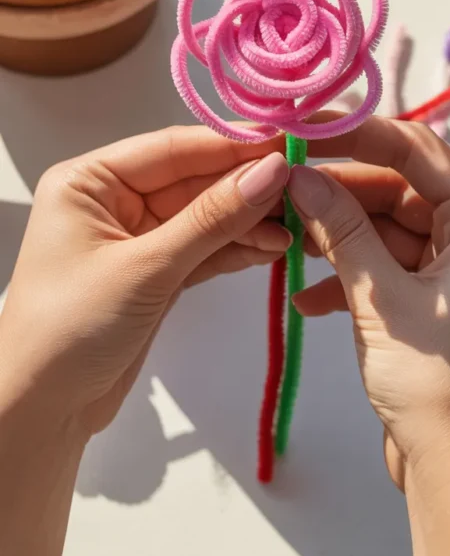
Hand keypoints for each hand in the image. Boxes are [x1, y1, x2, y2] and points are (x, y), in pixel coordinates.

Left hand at [0, 126, 294, 437]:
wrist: (41, 413)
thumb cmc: (70, 330)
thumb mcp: (146, 267)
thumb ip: (212, 219)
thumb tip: (273, 170)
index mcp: (91, 180)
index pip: (172, 147)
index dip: (232, 144)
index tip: (285, 142)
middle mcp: (112, 199)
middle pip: (194, 179)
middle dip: (246, 185)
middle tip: (301, 186)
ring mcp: (137, 237)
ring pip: (205, 215)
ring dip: (248, 221)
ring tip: (296, 226)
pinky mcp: (156, 273)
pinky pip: (205, 248)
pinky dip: (237, 248)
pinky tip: (273, 247)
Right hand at [286, 118, 449, 555]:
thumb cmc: (437, 384)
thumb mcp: (380, 298)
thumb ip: (341, 228)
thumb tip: (299, 174)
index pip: (419, 151)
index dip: (359, 133)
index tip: (305, 129)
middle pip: (399, 186)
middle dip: (340, 190)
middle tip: (283, 185)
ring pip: (386, 225)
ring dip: (338, 234)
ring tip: (287, 238)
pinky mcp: (432, 299)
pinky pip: (386, 264)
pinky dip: (348, 274)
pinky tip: (306, 297)